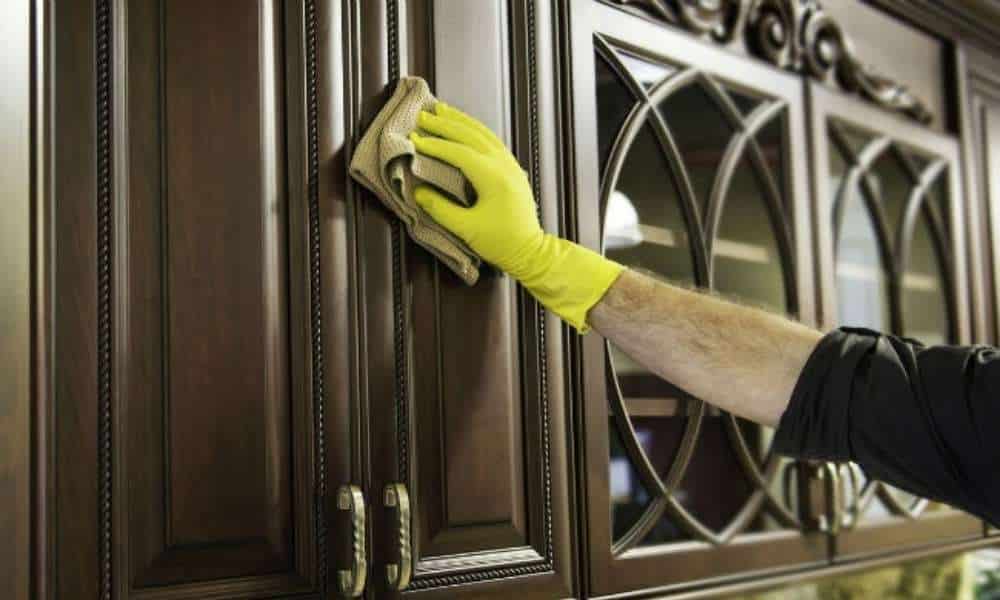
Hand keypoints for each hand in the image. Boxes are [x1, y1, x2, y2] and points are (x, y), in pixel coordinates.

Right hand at [410, 102, 542, 279]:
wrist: (530, 251)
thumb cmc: (502, 243)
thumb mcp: (467, 229)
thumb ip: (440, 209)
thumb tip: (419, 193)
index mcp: (494, 178)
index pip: (459, 153)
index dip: (435, 145)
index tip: (415, 139)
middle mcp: (504, 165)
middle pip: (471, 135)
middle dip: (445, 124)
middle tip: (423, 115)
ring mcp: (511, 165)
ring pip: (484, 133)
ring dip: (461, 120)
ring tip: (442, 110)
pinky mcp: (512, 169)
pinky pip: (492, 140)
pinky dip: (475, 129)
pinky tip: (465, 126)